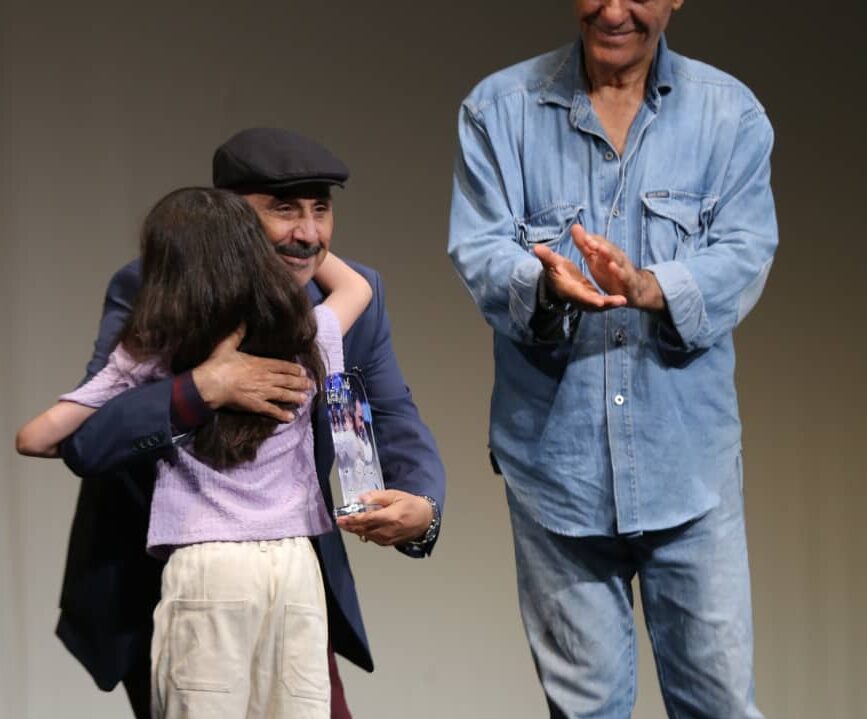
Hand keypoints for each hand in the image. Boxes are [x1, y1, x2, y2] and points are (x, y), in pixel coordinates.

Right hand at [191, 326, 314, 421]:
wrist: (211, 384)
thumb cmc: (218, 364)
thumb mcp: (227, 345)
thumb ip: (237, 334)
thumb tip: (243, 321)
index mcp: (260, 363)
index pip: (282, 366)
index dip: (294, 369)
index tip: (303, 371)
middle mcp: (265, 378)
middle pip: (287, 380)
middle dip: (300, 383)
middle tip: (310, 385)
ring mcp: (262, 392)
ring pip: (283, 394)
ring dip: (295, 397)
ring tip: (305, 399)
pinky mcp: (255, 405)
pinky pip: (272, 410)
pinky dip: (282, 414)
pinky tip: (290, 417)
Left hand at [336, 490, 433, 545]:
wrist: (425, 519)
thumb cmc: (411, 505)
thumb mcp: (395, 495)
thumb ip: (377, 497)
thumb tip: (362, 499)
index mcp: (390, 517)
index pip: (367, 519)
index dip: (352, 519)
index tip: (342, 518)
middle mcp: (388, 530)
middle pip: (364, 529)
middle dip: (350, 525)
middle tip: (339, 521)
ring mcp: (388, 538)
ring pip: (366, 535)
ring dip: (355, 530)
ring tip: (346, 524)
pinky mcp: (388, 543)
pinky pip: (372, 538)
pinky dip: (364, 533)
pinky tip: (358, 529)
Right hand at [533, 244, 626, 311]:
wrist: (556, 282)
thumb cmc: (554, 271)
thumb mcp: (551, 263)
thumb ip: (546, 256)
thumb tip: (535, 248)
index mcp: (568, 289)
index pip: (579, 295)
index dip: (589, 298)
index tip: (600, 300)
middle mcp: (577, 298)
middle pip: (592, 303)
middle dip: (606, 303)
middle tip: (621, 300)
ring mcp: (585, 301)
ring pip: (599, 305)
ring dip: (611, 304)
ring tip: (624, 300)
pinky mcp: (592, 300)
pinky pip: (603, 302)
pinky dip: (611, 301)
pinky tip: (623, 298)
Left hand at [570, 224, 664, 311]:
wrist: (634, 288)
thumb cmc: (609, 272)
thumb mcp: (594, 259)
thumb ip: (585, 245)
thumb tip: (574, 226)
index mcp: (607, 253)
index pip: (600, 243)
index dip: (591, 240)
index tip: (583, 237)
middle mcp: (617, 258)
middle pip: (609, 250)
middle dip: (599, 245)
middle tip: (589, 241)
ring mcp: (623, 269)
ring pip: (617, 260)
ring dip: (610, 254)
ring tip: (601, 250)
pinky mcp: (629, 282)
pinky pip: (624, 277)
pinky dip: (619, 272)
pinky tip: (613, 267)